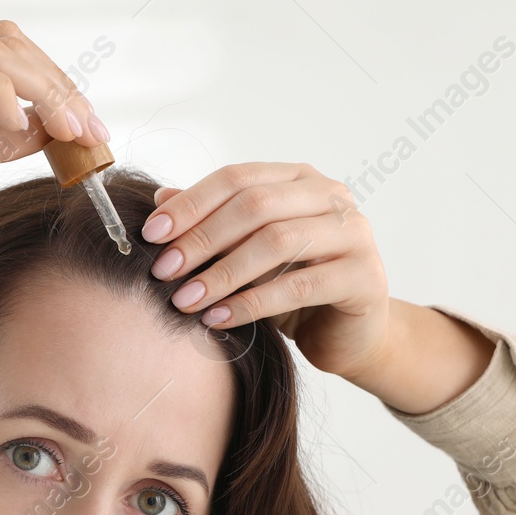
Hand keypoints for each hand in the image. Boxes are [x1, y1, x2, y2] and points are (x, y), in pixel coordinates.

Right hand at [0, 19, 107, 270]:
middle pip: (8, 42)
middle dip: (60, 84)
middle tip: (90, 130)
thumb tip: (47, 130)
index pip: (6, 49)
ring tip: (67, 131)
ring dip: (43, 90)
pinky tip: (19, 128)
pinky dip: (1, 95)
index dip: (54, 81)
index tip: (87, 126)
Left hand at [139, 162, 390, 380]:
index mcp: (299, 180)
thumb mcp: (246, 254)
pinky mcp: (364, 277)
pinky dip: (253, 303)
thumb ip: (212, 223)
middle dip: (202, 239)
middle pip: (255, 205)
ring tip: (185, 300)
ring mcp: (353, 233)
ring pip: (277, 242)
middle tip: (163, 272)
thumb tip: (160, 196)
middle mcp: (331, 197)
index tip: (151, 234)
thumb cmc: (294, 290)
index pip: (238, 178)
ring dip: (223, 273)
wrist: (347, 335)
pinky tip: (220, 319)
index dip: (191, 203)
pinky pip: (299, 286)